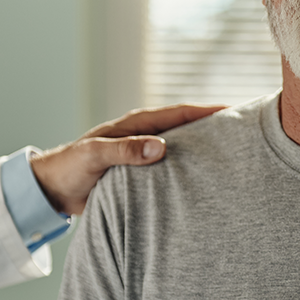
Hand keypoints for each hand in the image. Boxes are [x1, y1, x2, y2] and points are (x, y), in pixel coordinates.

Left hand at [30, 104, 224, 214]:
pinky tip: (205, 184)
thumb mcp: (95, 156)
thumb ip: (125, 151)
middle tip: (247, 133)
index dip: (208, 111)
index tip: (235, 110)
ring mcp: (144, 154)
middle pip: (187, 128)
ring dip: (204, 151)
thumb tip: (161, 147)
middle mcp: (144, 136)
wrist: (52, 189)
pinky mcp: (141, 174)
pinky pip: (172, 169)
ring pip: (182, 149)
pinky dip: (189, 172)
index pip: (180, 113)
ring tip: (235, 158)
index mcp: (136, 124)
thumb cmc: (69, 167)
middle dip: (215, 128)